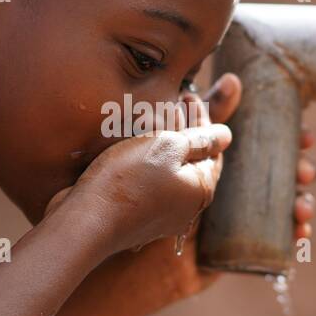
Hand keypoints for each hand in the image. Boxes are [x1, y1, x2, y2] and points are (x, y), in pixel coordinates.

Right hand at [43, 93, 231, 255]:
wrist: (88, 219)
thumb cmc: (129, 178)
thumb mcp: (169, 146)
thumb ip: (201, 140)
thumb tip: (227, 136)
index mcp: (201, 189)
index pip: (213, 149)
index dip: (203, 120)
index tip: (188, 96)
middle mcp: (187, 207)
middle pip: (193, 160)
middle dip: (185, 129)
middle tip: (174, 102)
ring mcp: (162, 216)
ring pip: (171, 171)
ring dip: (166, 145)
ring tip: (153, 120)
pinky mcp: (138, 218)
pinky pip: (152, 184)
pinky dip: (149, 162)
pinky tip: (135, 148)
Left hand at [125, 73, 315, 300]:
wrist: (126, 228)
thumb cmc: (148, 182)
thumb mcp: (180, 142)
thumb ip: (205, 115)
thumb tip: (234, 79)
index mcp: (231, 160)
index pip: (274, 147)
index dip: (296, 142)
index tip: (306, 137)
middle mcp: (243, 187)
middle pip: (285, 177)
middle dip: (302, 172)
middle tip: (304, 172)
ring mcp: (244, 217)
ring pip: (284, 209)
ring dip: (303, 206)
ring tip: (302, 207)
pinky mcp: (240, 244)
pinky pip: (275, 242)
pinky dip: (294, 237)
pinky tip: (300, 234)